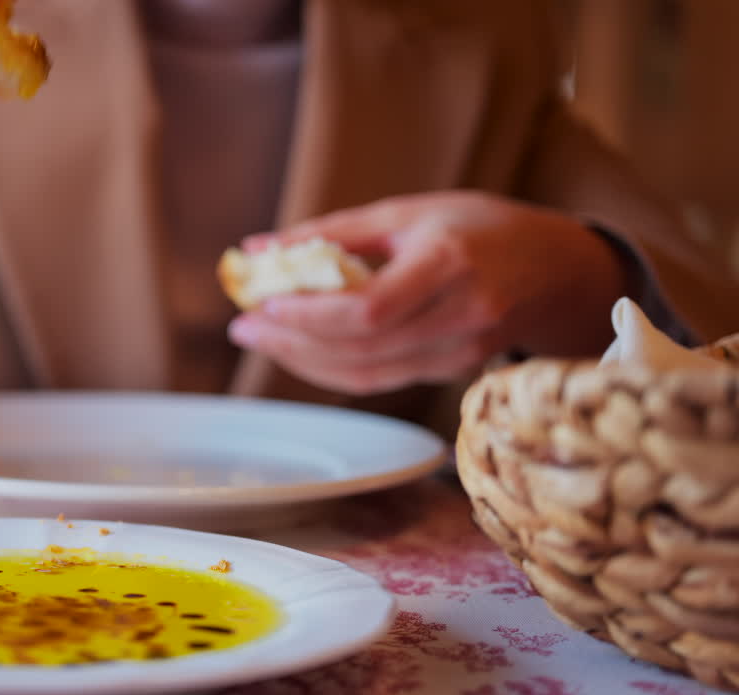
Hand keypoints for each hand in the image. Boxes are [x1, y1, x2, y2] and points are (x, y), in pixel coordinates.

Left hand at [227, 191, 627, 394]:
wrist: (557, 270)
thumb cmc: (479, 228)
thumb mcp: (408, 212)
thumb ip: (332, 233)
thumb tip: (256, 248)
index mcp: (449, 264)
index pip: (369, 308)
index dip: (310, 315)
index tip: (262, 305)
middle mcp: (460, 315)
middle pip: (360, 349)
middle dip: (291, 343)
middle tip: (241, 328)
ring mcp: (460, 352)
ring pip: (366, 374)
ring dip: (304, 361)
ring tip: (260, 338)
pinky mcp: (453, 372)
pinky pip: (380, 378)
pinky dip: (332, 367)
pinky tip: (300, 348)